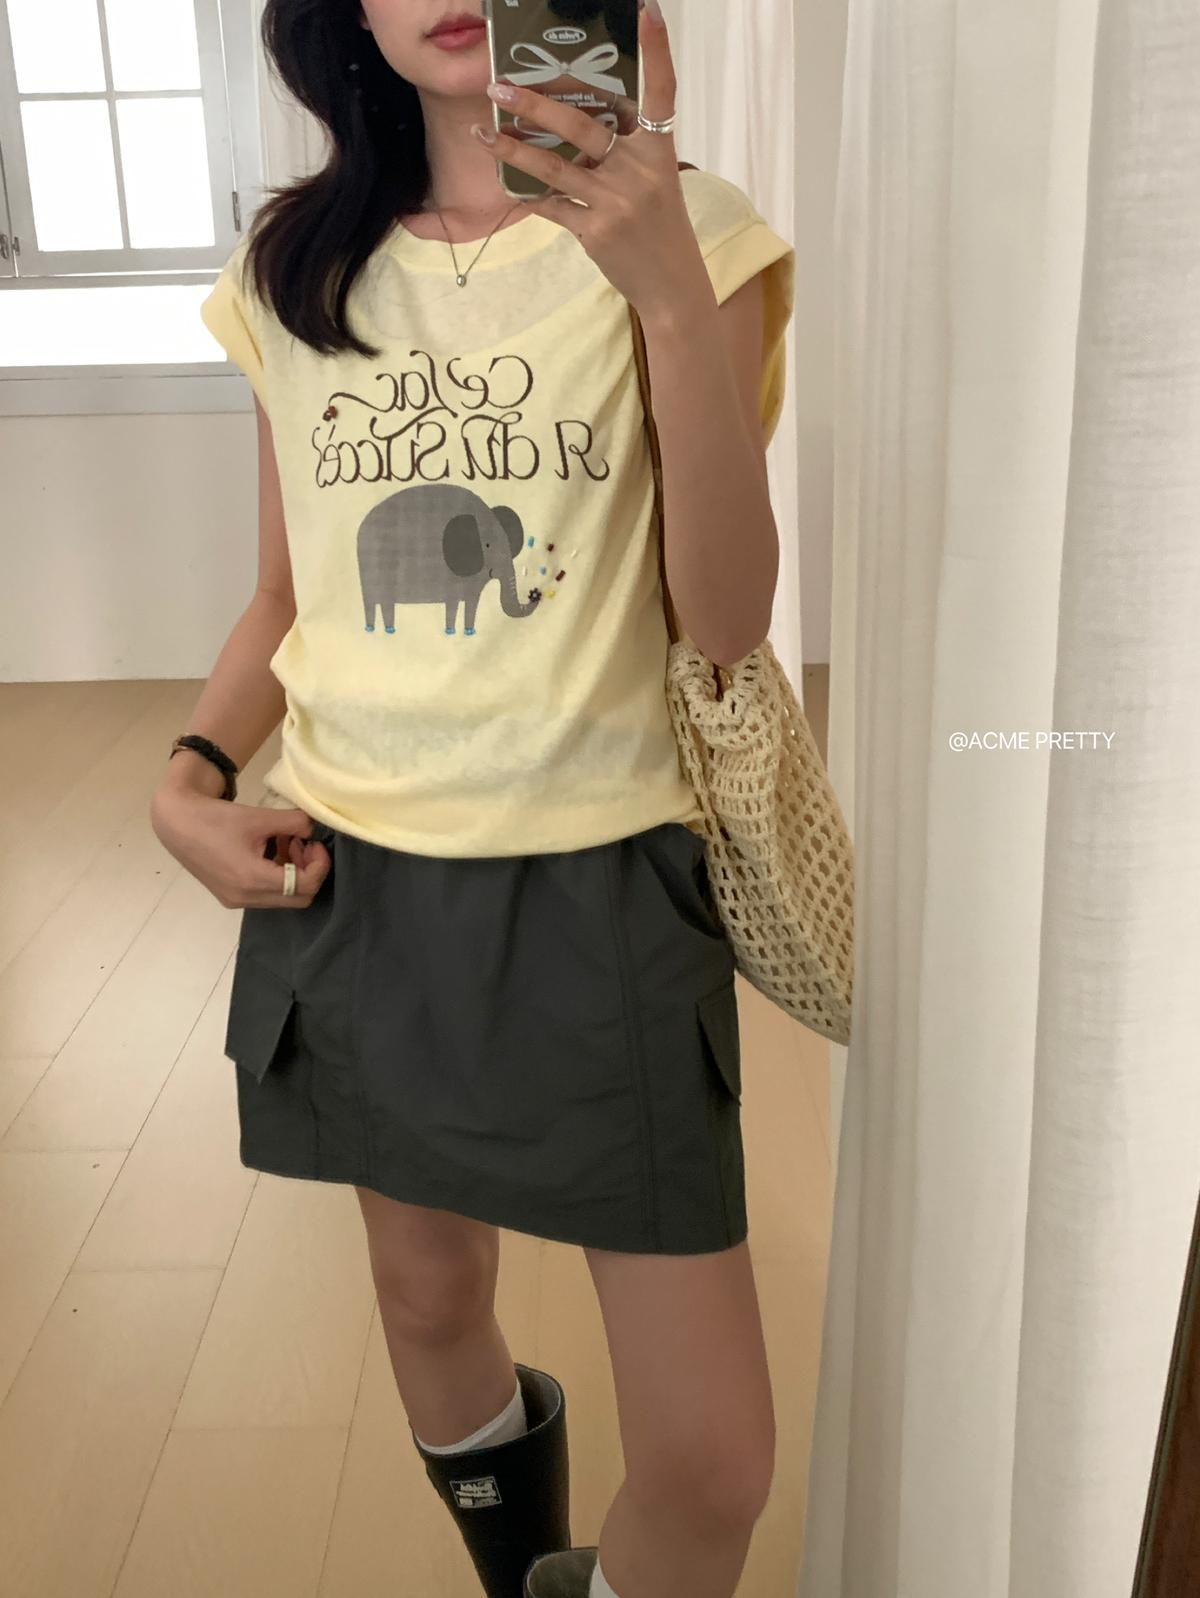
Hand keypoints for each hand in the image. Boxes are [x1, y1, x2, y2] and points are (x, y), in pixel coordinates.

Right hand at [150, 786, 331, 909]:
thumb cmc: (215, 817)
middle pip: (298, 899)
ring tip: (288, 842)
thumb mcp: (259, 816)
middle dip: (310, 871)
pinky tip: (273, 850)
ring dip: (294, 872)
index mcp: (252, 878)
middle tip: (305, 844)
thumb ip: (294, 823)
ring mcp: (236, 900)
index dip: (320, 865)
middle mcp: (245, 897)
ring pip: (283, 897)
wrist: (176, 823)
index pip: (305, 886)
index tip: (317, 842)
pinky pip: (266, 894)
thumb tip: (316, 828)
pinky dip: (278, 876)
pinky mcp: (230, 896)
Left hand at [473, 2, 703, 318]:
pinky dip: (529, 194)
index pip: (661, 92)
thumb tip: (574, 123)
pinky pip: (552, 206)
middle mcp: (639, 171)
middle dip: (536, 105)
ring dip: (513, 149)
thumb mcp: (655, 181)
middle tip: (500, 85)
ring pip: (554, 168)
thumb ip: (624, 151)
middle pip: (583, 126)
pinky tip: (504, 181)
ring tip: (483, 131)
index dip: (656, 51)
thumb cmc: (660, 227)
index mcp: (660, 152)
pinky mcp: (596, 231)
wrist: (671, 286)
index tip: (647, 10)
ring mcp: (616, 202)